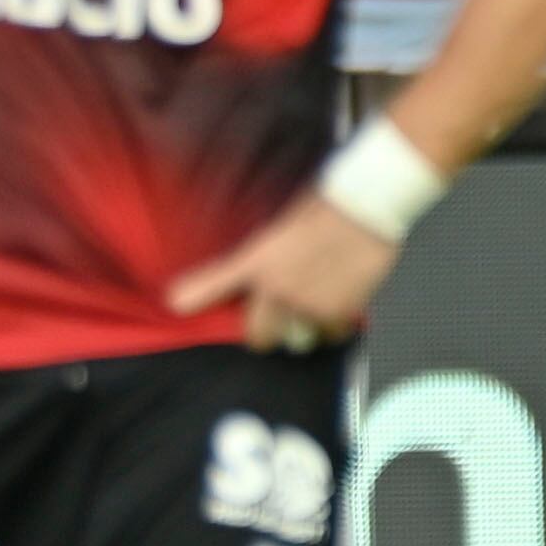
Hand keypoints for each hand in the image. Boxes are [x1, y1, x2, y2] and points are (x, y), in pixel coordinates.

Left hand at [168, 193, 400, 351]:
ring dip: (302, 330)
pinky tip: (338, 303)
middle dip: (265, 332)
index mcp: (258, 261)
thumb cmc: (326, 205)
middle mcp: (277, 289)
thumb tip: (252, 271)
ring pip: (296, 340)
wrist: (367, 206)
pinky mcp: (336, 313)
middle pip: (258, 336)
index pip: (216, 284)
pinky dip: (333, 326)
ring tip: (314, 306)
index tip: (178, 303)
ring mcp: (306, 305)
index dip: (194, 296)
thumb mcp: (281, 225)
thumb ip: (262, 256)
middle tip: (275, 319)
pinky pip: (329, 334)